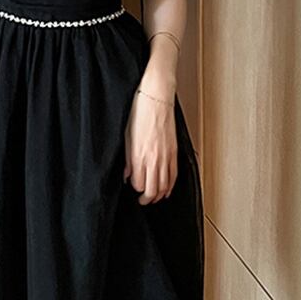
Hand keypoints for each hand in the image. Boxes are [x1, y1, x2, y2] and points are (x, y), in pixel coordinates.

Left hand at [123, 88, 177, 203]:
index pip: (138, 184)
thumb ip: (126, 159)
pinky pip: (174, 175)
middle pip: (152, 190)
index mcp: (138, 156)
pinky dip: (171, 185)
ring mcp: (165, 156)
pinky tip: (167, 188)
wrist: (155, 98)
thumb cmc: (139, 113)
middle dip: (146, 199)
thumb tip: (126, 173)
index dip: (135, 189)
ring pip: (165, 185)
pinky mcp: (174, 151)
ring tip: (154, 197)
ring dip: (159, 194)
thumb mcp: (125, 137)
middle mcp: (153, 159)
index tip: (132, 187)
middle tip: (142, 200)